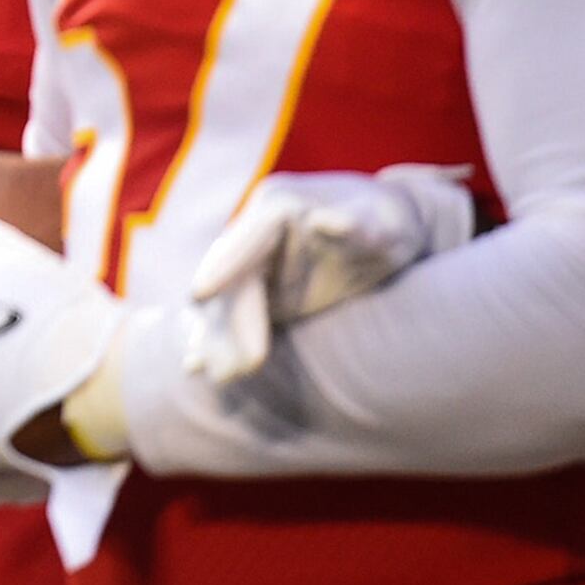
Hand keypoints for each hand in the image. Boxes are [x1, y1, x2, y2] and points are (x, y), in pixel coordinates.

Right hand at [184, 166, 474, 381]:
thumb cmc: (389, 226)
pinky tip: (195, 365)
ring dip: (217, 338)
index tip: (200, 294)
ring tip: (221, 377)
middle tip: (240, 369)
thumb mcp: (386, 227)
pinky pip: (227, 315)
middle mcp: (254, 233)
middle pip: (229, 279)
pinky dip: (213, 337)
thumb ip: (360, 227)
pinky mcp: (255, 290)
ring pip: (222, 302)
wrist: (383, 233)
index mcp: (279, 207)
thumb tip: (325, 220)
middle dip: (228, 322)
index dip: (223, 265)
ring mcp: (250, 263)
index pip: (245, 238)